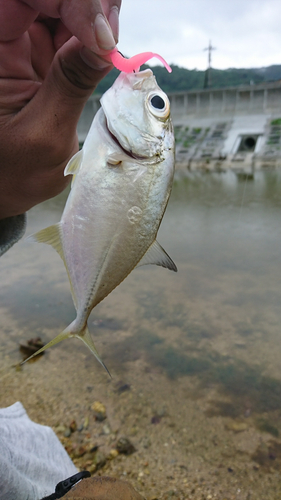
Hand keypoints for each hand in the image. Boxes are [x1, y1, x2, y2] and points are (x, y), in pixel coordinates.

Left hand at [0, 0, 120, 218]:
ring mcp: (26, 42)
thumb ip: (71, 84)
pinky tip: (107, 51)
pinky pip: (75, 25)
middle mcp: (6, 38)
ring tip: (111, 48)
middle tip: (112, 40)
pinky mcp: (46, 53)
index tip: (101, 38)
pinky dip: (97, 32)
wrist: (6, 185)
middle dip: (89, 6)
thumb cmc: (14, 170)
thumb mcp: (44, 133)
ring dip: (97, 17)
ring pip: (68, 4)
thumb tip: (105, 43)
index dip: (70, 2)